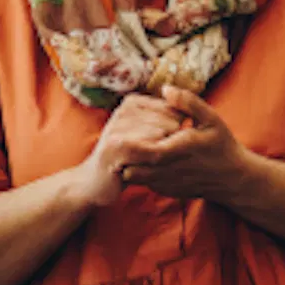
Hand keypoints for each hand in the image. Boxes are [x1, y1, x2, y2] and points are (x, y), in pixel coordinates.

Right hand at [70, 93, 176, 207]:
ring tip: (151, 165)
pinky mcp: (117, 146)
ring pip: (164, 136)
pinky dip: (157, 163)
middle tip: (157, 159)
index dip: (177, 132)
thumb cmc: (125, 159)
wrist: (93, 182)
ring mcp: (118, 126)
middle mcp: (124, 110)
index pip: (174, 110)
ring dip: (165, 156)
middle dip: (172, 144)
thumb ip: (162, 120)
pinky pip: (153, 151)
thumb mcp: (142, 134)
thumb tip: (191, 113)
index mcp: (132, 103)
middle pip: (172, 123)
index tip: (163, 147)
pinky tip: (149, 170)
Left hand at [115, 85, 261, 205]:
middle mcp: (169, 170)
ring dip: (130, 162)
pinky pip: (143, 182)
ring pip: (133, 176)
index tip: (122, 130)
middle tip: (121, 137)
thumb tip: (165, 89)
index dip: (128, 141)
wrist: (232, 178)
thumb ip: (189, 103)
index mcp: (177, 150)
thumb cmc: (222, 145)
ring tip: (133, 147)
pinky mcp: (166, 190)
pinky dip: (140, 171)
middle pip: (131, 166)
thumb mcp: (212, 118)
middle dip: (123, 153)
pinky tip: (146, 158)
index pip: (142, 150)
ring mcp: (166, 184)